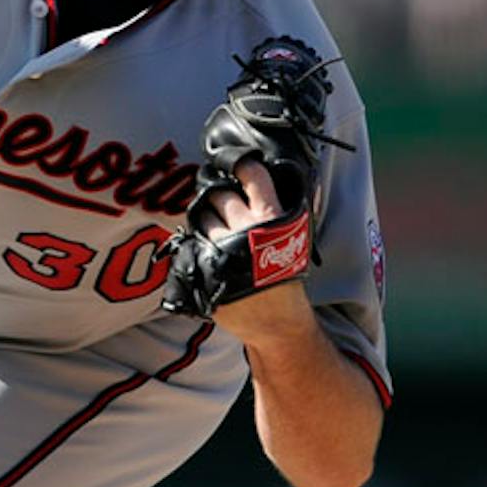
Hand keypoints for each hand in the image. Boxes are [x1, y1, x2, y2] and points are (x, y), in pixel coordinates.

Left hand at [198, 159, 316, 345]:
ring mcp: (223, 248)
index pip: (251, 173)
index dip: (241, 164)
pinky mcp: (205, 267)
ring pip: (202, 217)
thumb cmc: (286, 275)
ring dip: (206, 220)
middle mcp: (245, 229)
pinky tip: (209, 249)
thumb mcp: (294, 238)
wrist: (277, 322)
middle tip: (224, 206)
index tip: (235, 164)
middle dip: (219, 197)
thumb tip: (259, 174)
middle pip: (217, 194)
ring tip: (220, 233)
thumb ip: (277, 207)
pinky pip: (191, 241)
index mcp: (271, 218)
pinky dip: (198, 242)